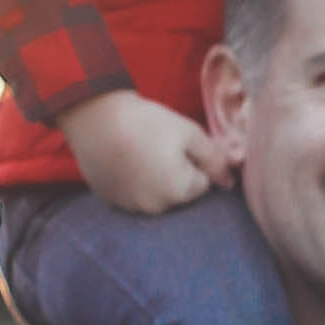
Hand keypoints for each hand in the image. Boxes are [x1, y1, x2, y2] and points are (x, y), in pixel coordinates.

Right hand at [64, 86, 226, 214]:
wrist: (94, 116)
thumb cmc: (147, 122)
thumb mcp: (189, 132)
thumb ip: (215, 159)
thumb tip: (230, 182)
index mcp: (180, 192)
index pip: (202, 184)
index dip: (194, 162)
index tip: (177, 144)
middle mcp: (157, 208)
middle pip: (178, 194)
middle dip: (175, 174)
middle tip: (156, 145)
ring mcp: (130, 207)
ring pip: (154, 196)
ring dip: (152, 180)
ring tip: (138, 152)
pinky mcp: (109, 201)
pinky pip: (130, 195)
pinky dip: (131, 183)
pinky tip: (122, 160)